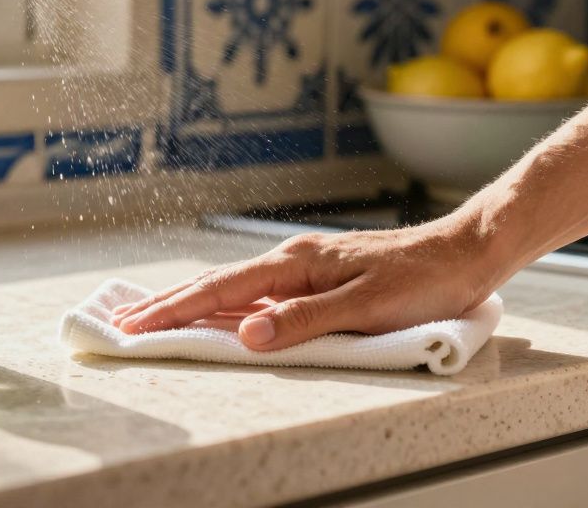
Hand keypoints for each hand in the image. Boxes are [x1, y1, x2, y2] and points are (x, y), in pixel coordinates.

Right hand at [111, 216, 501, 350]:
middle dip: (168, 304)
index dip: (175, 311)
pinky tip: (219, 312)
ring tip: (154, 315)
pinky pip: (259, 290)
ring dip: (192, 302)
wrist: (465, 252)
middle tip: (123, 321)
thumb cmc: (422, 281)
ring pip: (235, 286)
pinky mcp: (320, 274)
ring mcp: (305, 266)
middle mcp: (294, 260)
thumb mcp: (366, 308)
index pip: (222, 291)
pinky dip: (227, 302)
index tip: (134, 326)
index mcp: (297, 264)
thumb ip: (304, 322)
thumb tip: (246, 335)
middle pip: (218, 284)